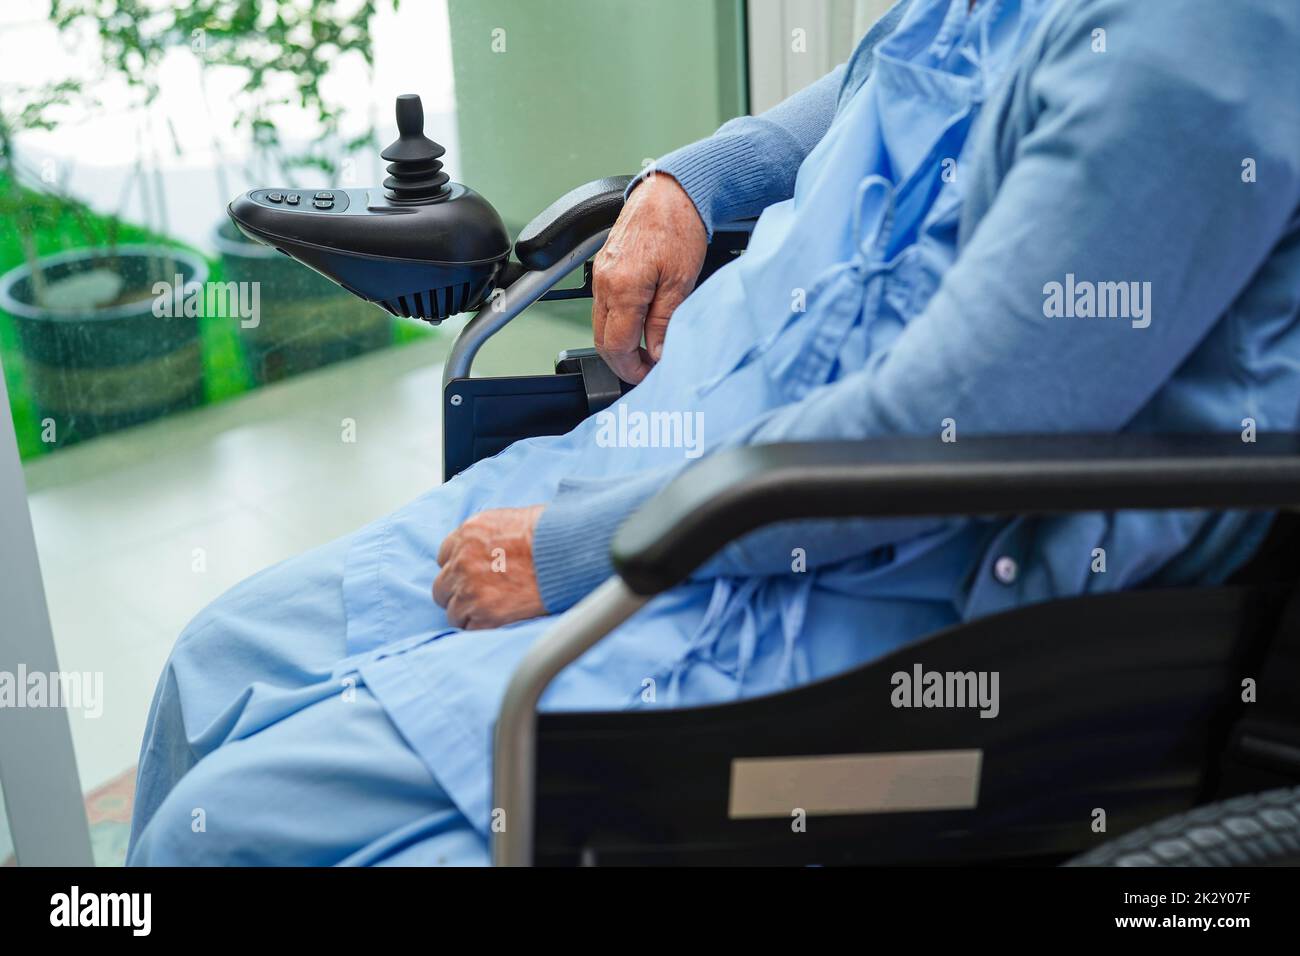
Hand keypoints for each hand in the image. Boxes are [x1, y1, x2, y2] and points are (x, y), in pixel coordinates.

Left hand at [433, 505, 545, 628]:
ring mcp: (471, 590)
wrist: (567, 553)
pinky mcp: (486, 614)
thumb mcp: (508, 519)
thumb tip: (484, 548)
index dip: (460, 566)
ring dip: (469, 611)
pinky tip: (498, 618)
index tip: (473, 573)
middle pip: (442, 586)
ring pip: (453, 611)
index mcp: (466, 534)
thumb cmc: (548, 533)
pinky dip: (482, 626)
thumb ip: (485, 536)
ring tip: (492, 608)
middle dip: (458, 591)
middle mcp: (462, 562)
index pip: (444, 556)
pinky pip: (469, 628)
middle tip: (479, 594)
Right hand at [592, 172, 706, 383]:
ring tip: (649, 349)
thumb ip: (665, 322)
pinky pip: (603, 305)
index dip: (632, 369)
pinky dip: (618, 322)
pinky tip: (639, 324)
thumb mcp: (681, 282)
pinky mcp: (603, 266)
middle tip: (649, 369)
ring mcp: (600, 274)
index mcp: (623, 289)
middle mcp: (604, 283)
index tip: (650, 376)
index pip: (617, 346)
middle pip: (602, 340)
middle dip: (623, 361)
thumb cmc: (679, 227)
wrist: (670, 191)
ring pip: (601, 324)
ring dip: (620, 343)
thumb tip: (658, 353)